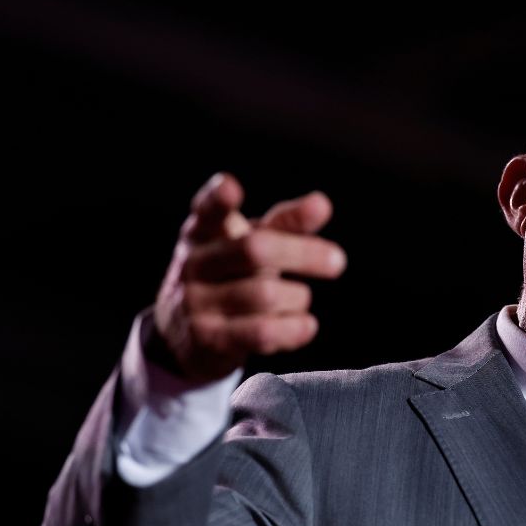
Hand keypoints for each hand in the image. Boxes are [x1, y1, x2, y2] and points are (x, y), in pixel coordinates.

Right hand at [151, 172, 346, 383]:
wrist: (188, 336)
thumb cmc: (231, 277)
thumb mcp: (251, 245)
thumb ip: (286, 224)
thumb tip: (321, 203)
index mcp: (203, 232)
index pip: (207, 210)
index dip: (217, 198)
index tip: (231, 187)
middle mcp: (194, 263)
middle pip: (254, 250)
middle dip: (303, 254)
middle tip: (338, 261)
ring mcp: (195, 302)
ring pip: (266, 294)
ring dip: (298, 297)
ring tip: (301, 298)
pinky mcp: (207, 339)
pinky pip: (261, 332)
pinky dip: (294, 329)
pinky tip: (307, 326)